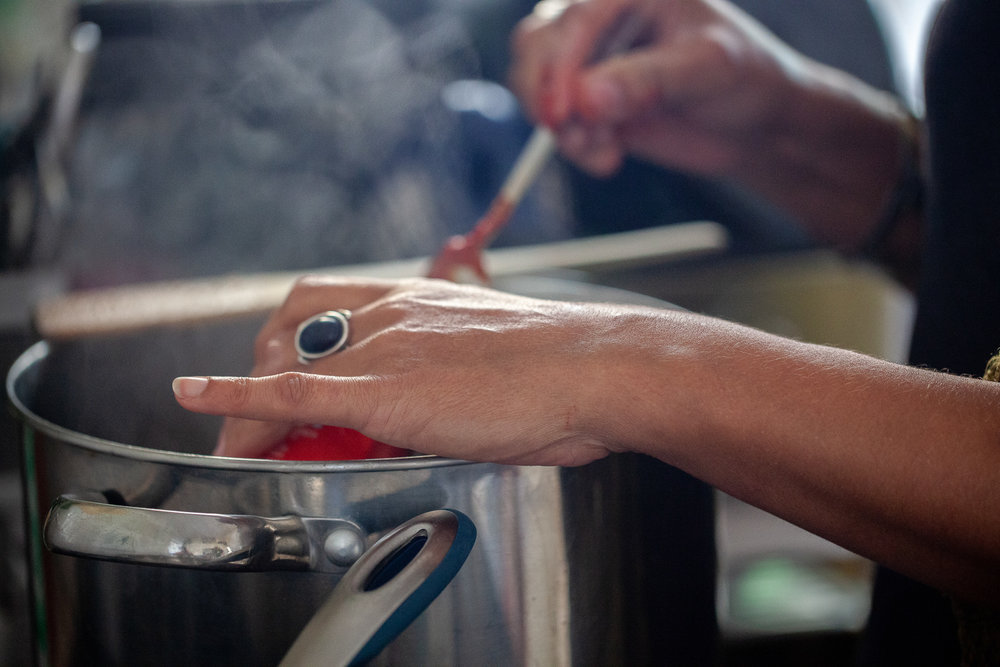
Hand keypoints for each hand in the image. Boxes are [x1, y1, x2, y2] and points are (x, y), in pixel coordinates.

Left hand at [172, 276, 672, 464]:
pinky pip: (288, 392)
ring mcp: (382, 346)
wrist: (596, 367)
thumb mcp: (501, 355)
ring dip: (252, 399)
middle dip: (264, 366)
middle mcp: (390, 311)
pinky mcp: (381, 389)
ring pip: (287, 364)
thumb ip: (460, 369)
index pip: (328, 301)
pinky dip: (233, 396)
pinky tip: (196, 397)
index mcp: (420, 299)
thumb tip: (450, 400)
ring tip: (243, 439)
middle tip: (261, 411)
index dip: (292, 334)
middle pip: (294, 327)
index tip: (282, 364)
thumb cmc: (569, 366)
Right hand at [508, 0, 912, 250]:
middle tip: (569, 135)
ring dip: (561, 127)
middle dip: (545, 95)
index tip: (561, 114)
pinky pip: (558, 123)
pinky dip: (575, 146)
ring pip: (536, 86)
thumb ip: (647, 80)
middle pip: (537, 43)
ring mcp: (593, 61)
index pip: (576, 17)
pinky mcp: (591, 102)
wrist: (758, 125)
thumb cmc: (748, 79)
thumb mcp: (707, 71)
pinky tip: (610, 157)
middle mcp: (605, 19)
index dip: (559, 64)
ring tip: (605, 151)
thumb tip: (585, 98)